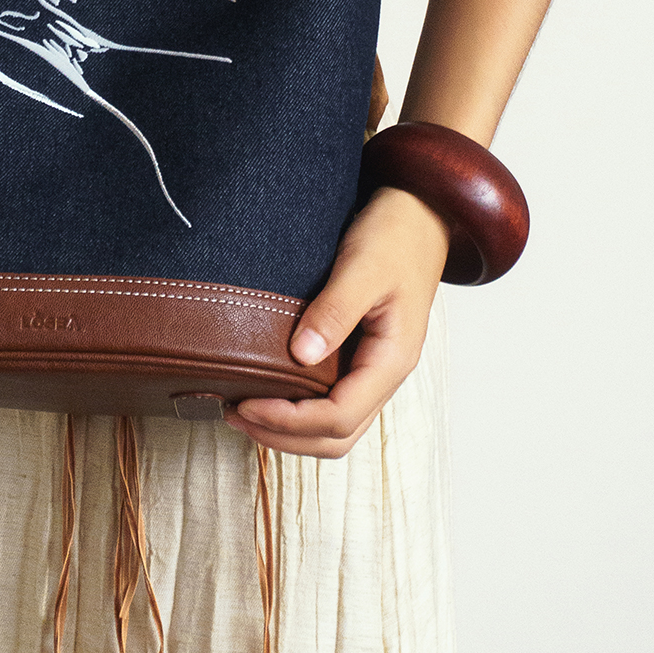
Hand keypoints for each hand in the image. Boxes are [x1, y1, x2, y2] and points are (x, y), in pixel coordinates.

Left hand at [223, 186, 449, 457]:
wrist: (419, 215)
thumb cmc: (396, 236)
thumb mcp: (363, 267)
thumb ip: (335, 310)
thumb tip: (301, 355)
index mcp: (393, 359)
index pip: (339, 417)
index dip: (288, 421)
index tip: (245, 404)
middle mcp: (386, 373)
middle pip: (337, 437)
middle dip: (283, 436)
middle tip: (234, 414)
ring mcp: (374, 369)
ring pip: (336, 428)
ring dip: (290, 430)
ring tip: (243, 409)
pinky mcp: (361, 358)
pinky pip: (333, 403)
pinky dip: (299, 410)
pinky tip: (269, 391)